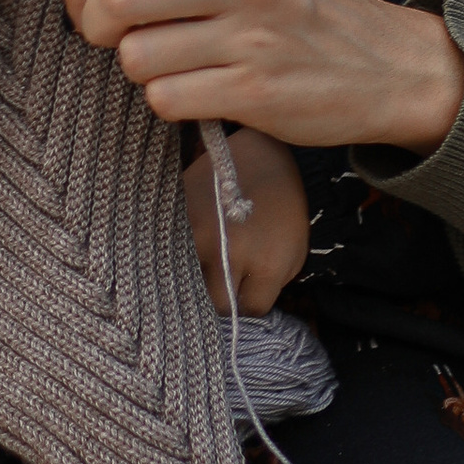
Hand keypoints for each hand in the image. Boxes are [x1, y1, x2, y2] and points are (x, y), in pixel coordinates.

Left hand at [66, 0, 463, 159]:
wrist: (390, 66)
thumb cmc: (307, 15)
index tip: (99, 1)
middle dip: (96, 27)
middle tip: (117, 40)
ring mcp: (249, 38)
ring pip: (136, 57)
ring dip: (142, 72)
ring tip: (177, 67)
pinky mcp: (255, 93)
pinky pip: (167, 100)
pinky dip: (170, 103)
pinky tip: (201, 93)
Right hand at [186, 126, 309, 313]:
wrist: (260, 153)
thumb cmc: (283, 205)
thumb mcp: (295, 249)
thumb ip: (272, 285)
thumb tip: (244, 308)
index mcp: (266, 263)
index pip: (248, 310)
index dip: (248, 304)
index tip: (246, 293)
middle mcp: (229, 253)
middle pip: (214, 305)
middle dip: (221, 301)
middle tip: (222, 288)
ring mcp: (198, 234)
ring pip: (187, 283)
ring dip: (195, 281)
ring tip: (201, 271)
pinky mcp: (178, 217)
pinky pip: (168, 254)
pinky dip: (175, 258)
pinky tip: (183, 254)